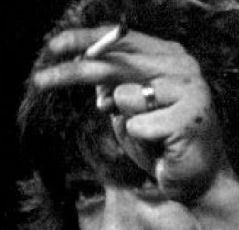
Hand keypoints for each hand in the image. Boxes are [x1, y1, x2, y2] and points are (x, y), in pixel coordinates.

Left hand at [32, 24, 228, 203]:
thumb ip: (112, 87)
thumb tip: (84, 63)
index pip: (122, 40)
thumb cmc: (161, 145)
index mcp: (168, 57)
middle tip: (41, 80)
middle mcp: (182, 66)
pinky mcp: (191, 116)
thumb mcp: (128, 112)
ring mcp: (190, 88)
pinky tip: (163, 148)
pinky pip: (138, 126)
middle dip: (75, 72)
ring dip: (126, 122)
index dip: (86, 40)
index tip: (54, 46)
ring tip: (151, 136)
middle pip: (116, 62)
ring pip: (125, 97)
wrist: (198, 181)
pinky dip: (141, 141)